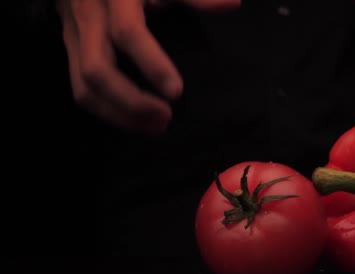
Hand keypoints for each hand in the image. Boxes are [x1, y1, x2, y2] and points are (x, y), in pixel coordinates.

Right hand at [57, 0, 240, 134]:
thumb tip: (232, 4)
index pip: (128, 33)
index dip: (152, 64)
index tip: (176, 92)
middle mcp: (87, 18)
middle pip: (97, 70)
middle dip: (131, 102)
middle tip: (166, 119)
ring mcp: (72, 37)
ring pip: (83, 88)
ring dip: (118, 115)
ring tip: (155, 128)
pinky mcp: (68, 52)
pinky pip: (80, 90)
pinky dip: (107, 112)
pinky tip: (135, 122)